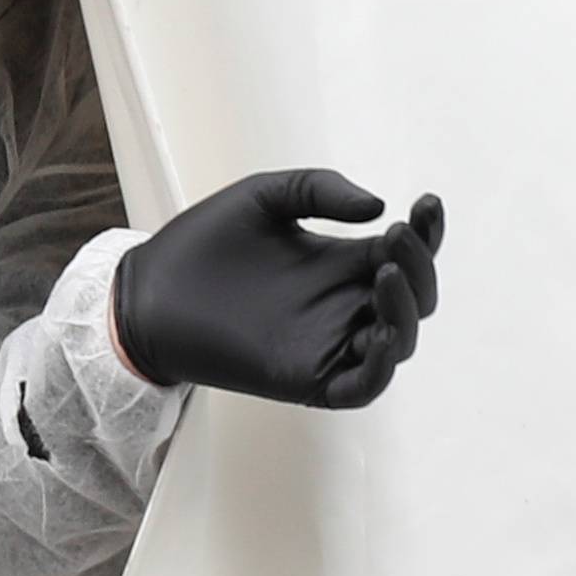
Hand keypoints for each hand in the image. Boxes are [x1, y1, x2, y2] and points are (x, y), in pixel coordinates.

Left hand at [112, 170, 443, 408]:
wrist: (147, 290)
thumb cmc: (201, 243)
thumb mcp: (264, 198)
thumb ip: (319, 190)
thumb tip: (378, 208)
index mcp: (339, 264)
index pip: (404, 254)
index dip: (427, 232)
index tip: (426, 201)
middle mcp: (341, 305)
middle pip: (414, 299)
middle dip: (419, 268)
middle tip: (396, 237)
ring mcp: (326, 343)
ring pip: (397, 342)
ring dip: (405, 310)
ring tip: (382, 273)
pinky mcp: (304, 378)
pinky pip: (362, 385)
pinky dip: (381, 366)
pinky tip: (377, 331)